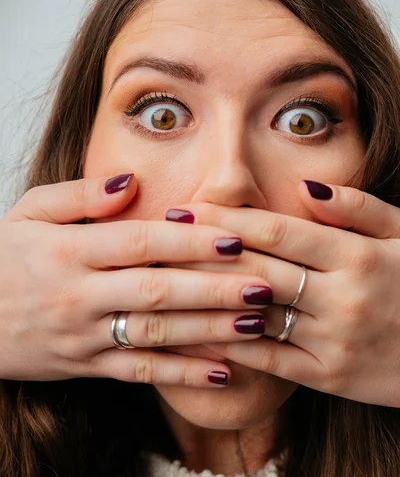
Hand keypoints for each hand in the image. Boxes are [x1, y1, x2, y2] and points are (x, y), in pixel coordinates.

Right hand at [0, 174, 271, 386]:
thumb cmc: (1, 257)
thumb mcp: (28, 212)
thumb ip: (80, 195)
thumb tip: (132, 183)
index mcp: (69, 250)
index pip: (140, 242)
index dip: (190, 240)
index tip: (235, 237)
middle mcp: (80, 295)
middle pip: (157, 290)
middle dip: (215, 288)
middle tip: (264, 283)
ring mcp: (83, 335)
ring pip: (155, 334)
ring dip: (208, 331)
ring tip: (256, 325)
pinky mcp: (84, 366)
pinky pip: (138, 373)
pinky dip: (180, 375)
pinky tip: (221, 373)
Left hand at [163, 181, 399, 405]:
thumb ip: (358, 208)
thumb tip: (306, 187)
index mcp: (358, 256)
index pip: (278, 231)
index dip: (229, 218)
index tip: (190, 207)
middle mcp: (342, 298)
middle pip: (257, 269)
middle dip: (204, 251)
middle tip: (161, 236)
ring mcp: (333, 341)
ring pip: (255, 315)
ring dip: (206, 296)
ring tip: (164, 279)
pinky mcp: (328, 377)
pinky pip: (268, 360)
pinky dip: (229, 343)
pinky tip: (195, 328)